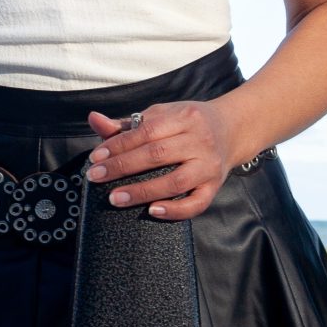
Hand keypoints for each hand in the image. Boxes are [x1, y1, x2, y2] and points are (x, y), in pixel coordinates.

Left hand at [83, 100, 242, 220]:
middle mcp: (199, 140)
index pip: (146, 131)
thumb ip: (127, 123)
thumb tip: (94, 120)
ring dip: (143, 191)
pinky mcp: (215, 186)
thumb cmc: (189, 123)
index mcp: (184, 117)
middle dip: (123, 166)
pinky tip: (153, 211)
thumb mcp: (162, 115)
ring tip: (115, 198)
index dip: (118, 145)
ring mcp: (208, 165)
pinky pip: (197, 203)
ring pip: (175, 181)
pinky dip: (175, 210)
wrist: (232, 129)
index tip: (96, 158)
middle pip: (157, 154)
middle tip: (95, 177)